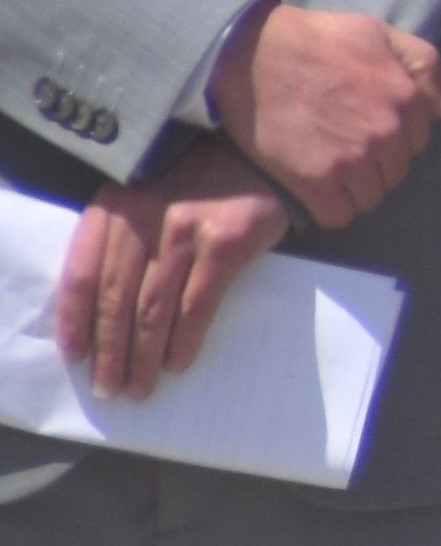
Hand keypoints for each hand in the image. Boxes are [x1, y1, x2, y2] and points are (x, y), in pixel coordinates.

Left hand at [49, 143, 291, 396]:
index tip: (76, 356)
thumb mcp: (145, 199)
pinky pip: (196, 305)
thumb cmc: (197, 186)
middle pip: (116, 299)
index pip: (82, 273)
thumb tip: (101, 315)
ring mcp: (184, 230)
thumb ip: (120, 241)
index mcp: (114, 207)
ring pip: (153, 309)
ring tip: (139, 387)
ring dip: (143, 357)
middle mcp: (143, 218)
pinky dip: (184, 341)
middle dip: (110, 351)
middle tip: (109, 387)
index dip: (74, 320)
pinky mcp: (225, 243)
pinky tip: (178, 363)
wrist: (262, 158)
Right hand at [207, 5, 440, 226]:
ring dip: (354, 187)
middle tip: (342, 146)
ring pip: (371, 195)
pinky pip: (340, 214)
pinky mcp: (316, 182)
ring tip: (328, 166)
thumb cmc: (315, 39)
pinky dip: (330, 207)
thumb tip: (439, 109)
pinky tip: (316, 188)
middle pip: (396, 170)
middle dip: (375, 163)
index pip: (418, 140)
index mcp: (406, 98)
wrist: (252, 56)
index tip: (366, 129)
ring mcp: (353, 160)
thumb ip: (421, 64)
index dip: (394, 138)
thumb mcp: (379, 33)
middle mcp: (387, 133)